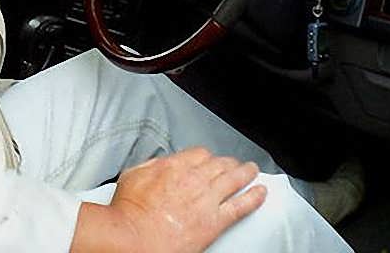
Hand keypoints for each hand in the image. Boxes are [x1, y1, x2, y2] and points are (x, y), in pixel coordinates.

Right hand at [72, 147, 266, 252]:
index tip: (209, 160)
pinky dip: (254, 197)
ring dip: (246, 172)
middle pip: (220, 163)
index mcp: (174, 165)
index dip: (207, 157)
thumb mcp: (133, 175)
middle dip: (228, 162)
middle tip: (234, 164)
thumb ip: (150, 165)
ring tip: (252, 170)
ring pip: (234, 179)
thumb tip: (159, 163)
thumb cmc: (129, 211)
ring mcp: (207, 199)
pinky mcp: (215, 221)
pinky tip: (261, 192)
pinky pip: (241, 206)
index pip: (200, 154)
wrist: (134, 236)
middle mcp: (194, 178)